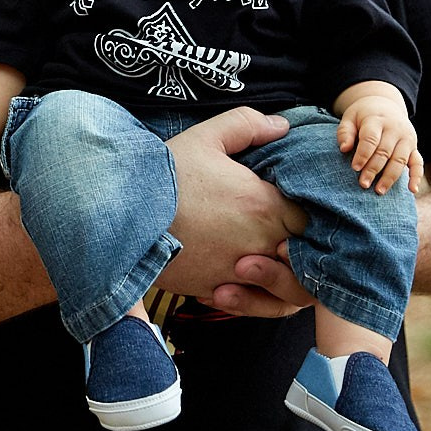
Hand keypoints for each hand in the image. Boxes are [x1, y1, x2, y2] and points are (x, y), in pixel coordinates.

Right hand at [155, 107, 308, 313]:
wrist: (120, 213)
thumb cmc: (164, 175)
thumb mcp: (204, 137)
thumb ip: (247, 125)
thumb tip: (282, 125)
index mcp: (264, 205)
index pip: (311, 219)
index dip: (307, 217)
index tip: (292, 210)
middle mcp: (259, 244)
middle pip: (304, 257)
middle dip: (300, 249)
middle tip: (284, 237)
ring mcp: (238, 273)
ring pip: (286, 290)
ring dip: (282, 279)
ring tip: (267, 264)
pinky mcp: (215, 291)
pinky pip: (252, 305)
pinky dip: (252, 297)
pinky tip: (240, 280)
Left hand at [338, 96, 425, 194]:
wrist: (386, 105)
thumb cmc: (363, 115)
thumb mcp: (350, 118)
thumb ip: (345, 132)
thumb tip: (344, 149)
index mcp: (377, 120)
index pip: (371, 139)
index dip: (363, 154)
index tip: (355, 168)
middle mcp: (395, 129)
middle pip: (385, 152)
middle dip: (374, 169)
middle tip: (363, 184)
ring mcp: (407, 139)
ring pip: (400, 160)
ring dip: (390, 177)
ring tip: (379, 191)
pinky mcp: (414, 147)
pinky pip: (418, 163)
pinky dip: (417, 176)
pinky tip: (412, 190)